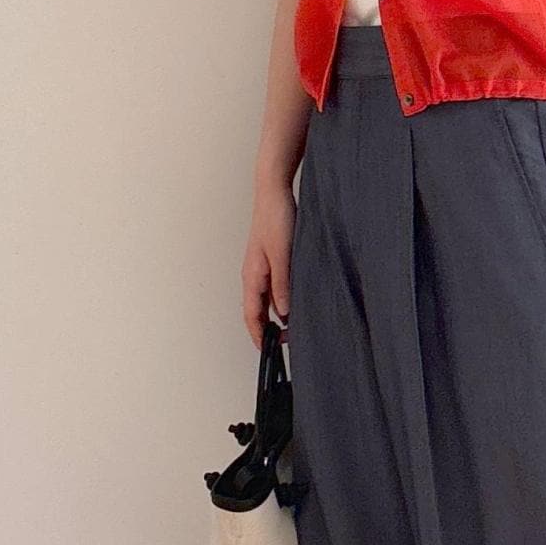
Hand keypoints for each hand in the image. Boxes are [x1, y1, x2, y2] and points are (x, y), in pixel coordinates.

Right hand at [241, 178, 294, 346]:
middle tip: (287, 341)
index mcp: (252, 276)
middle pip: (257, 311)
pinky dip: (281, 300)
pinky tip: (294, 302)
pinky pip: (273, 288)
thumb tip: (283, 311)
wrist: (274, 192)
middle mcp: (254, 275)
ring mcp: (261, 268)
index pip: (252, 315)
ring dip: (276, 316)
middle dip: (268, 330)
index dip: (258, 336)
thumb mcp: (283, 254)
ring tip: (292, 327)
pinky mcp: (271, 260)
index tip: (267, 352)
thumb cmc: (276, 218)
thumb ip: (283, 283)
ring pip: (265, 301)